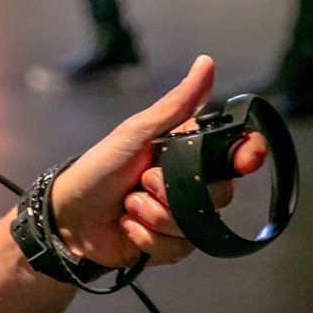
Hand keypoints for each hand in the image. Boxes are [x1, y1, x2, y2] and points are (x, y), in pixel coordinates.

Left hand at [48, 56, 266, 267]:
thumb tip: (206, 63)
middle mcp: (189, 186)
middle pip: (219, 195)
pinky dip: (148, 239)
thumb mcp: (136, 133)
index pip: (234, 155)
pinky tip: (128, 227)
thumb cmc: (98, 168)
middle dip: (174, 192)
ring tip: (128, 206)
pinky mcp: (168, 246)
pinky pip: (179, 249)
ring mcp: (180, 218)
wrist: (66, 216)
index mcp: (186, 154)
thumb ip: (176, 104)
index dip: (246, 156)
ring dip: (156, 217)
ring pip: (197, 226)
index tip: (246, 158)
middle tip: (142, 182)